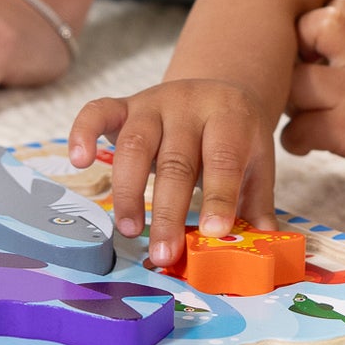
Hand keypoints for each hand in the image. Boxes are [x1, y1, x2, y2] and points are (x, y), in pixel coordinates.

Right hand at [68, 80, 278, 266]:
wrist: (218, 91)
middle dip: (168, 209)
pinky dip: (82, 133)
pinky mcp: (125, 104)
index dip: (218, 195)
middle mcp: (190, 103)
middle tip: (163, 253)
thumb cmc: (236, 140)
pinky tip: (79, 161)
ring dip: (129, 190)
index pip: (223, 157)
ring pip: (135, 143)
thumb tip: (266, 250)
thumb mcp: (257, 165)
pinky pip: (97, 111)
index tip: (212, 233)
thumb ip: (257, 205)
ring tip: (131, 231)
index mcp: (229, 117)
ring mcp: (154, 102)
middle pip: (176, 158)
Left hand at [281, 0, 344, 204]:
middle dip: (295, 50)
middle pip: (312, 29)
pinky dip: (294, 140)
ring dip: (289, 101)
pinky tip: (304, 145)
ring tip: (298, 114)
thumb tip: (343, 60)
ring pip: (296, 82)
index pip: (342, 5)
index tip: (317, 45)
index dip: (321, 19)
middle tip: (298, 76)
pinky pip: (300, 129)